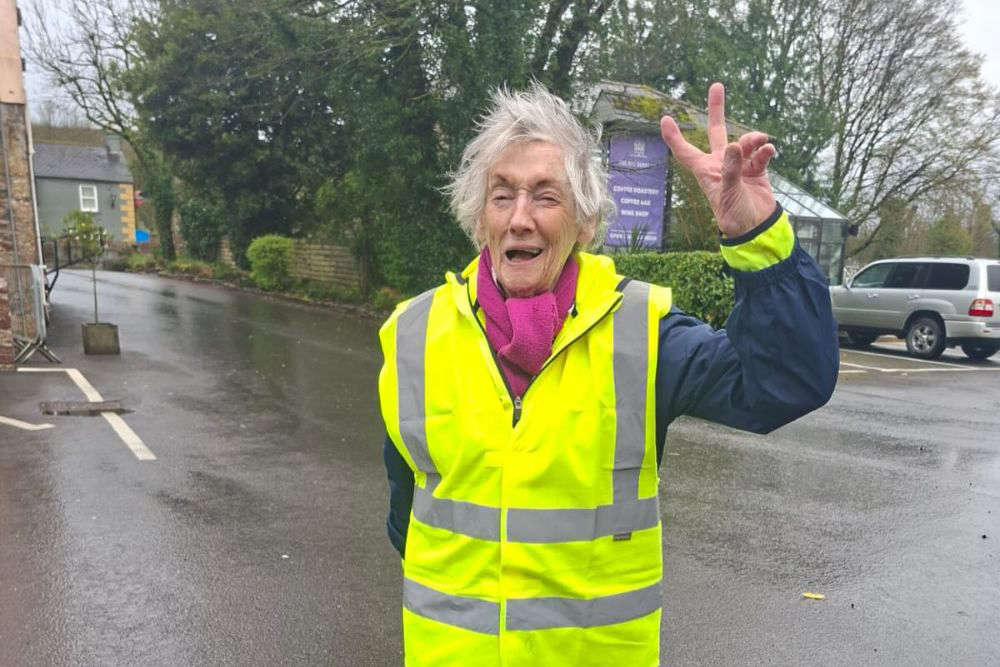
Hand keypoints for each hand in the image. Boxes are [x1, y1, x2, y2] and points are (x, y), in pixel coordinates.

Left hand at [659, 82, 777, 237]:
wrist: (755, 228)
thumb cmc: (733, 215)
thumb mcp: (728, 192)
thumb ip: (732, 169)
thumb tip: (736, 145)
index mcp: (705, 170)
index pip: (685, 151)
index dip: (674, 136)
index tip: (665, 118)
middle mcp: (720, 163)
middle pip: (716, 131)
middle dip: (716, 109)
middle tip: (716, 86)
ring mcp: (739, 165)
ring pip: (744, 141)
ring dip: (753, 139)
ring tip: (760, 142)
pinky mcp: (757, 169)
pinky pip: (760, 153)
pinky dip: (765, 150)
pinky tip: (769, 150)